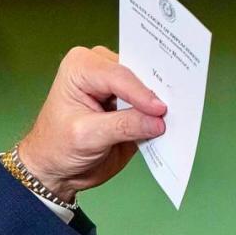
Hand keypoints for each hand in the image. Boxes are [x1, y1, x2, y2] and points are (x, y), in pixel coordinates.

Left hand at [17, 46, 166, 200]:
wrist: (56, 167)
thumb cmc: (57, 146)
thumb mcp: (87, 137)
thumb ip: (124, 126)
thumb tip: (157, 121)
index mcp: (81, 66)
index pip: (118, 75)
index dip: (141, 93)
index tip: (160, 110)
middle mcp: (99, 68)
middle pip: (136, 74)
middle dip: (155, 89)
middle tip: (178, 104)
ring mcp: (115, 84)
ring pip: (146, 85)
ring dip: (161, 100)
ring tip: (179, 112)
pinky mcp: (128, 102)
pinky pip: (149, 103)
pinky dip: (159, 113)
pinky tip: (172, 121)